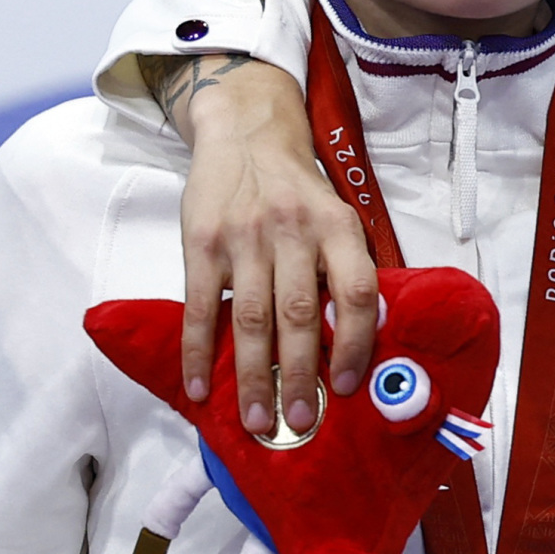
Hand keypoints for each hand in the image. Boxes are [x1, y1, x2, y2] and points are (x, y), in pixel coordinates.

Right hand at [152, 55, 380, 434]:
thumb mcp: (335, 215)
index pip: (356, 291)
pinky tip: (200, 388)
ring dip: (253, 376)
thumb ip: (343, 268)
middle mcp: (292, 231)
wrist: (245, 133)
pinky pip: (201, 307)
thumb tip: (356, 343)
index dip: (356, 343)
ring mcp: (243, 238)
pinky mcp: (201, 243)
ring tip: (258, 420)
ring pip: (250, 319)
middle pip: (298, 315)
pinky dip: (198, 352)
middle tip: (301, 421)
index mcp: (336, 227)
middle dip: (300, 376)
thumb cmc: (297, 190)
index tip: (349, 386)